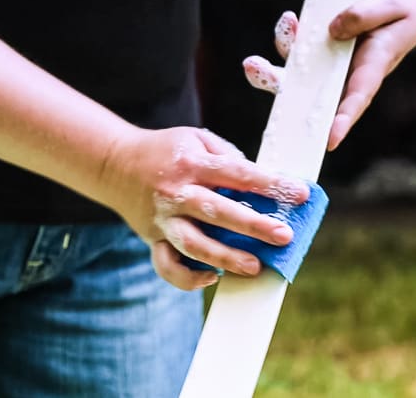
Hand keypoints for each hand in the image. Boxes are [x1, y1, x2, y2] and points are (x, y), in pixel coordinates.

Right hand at [102, 126, 309, 289]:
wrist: (114, 163)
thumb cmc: (165, 149)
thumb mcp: (195, 138)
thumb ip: (227, 155)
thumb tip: (259, 182)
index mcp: (192, 163)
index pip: (237, 174)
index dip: (270, 184)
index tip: (301, 193)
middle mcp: (176, 192)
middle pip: (217, 211)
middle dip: (253, 225)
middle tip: (284, 235)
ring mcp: (164, 219)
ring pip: (194, 244)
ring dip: (225, 257)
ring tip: (254, 266)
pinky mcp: (153, 239)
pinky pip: (168, 265)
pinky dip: (187, 277)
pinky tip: (212, 278)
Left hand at [244, 0, 415, 149]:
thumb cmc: (406, 5)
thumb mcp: (393, 3)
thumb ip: (365, 15)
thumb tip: (332, 31)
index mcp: (374, 67)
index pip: (357, 97)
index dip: (344, 119)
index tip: (330, 140)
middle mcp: (348, 70)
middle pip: (314, 93)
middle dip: (284, 95)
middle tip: (258, 81)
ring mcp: (333, 59)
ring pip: (299, 72)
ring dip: (274, 68)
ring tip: (252, 62)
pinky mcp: (324, 44)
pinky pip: (300, 45)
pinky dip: (289, 36)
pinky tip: (289, 20)